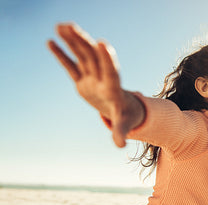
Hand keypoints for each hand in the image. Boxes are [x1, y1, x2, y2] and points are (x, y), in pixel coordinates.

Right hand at [47, 23, 143, 146]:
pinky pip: (71, 65)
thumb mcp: (124, 124)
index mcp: (113, 87)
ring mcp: (92, 77)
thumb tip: (120, 145)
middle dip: (83, 42)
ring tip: (61, 26)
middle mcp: (102, 78)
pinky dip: (62, 55)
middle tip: (71, 27)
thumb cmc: (127, 116)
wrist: (124, 109)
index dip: (107, 59)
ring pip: (81, 56)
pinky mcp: (83, 80)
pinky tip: (52, 41)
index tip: (102, 44)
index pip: (111, 72)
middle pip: (93, 58)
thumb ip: (121, 132)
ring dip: (72, 41)